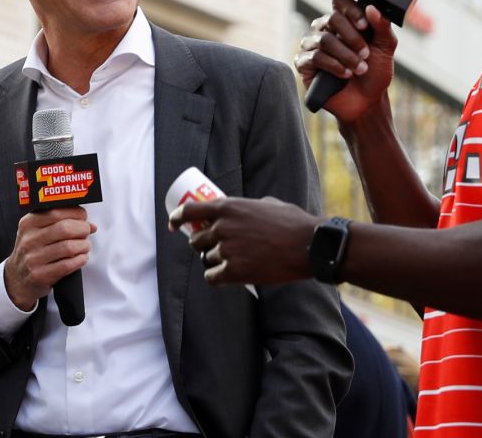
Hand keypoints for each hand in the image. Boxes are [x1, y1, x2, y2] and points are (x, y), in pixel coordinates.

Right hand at [4, 207, 95, 310]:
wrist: (17, 278)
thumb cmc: (32, 251)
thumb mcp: (36, 231)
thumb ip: (59, 222)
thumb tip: (89, 223)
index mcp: (28, 224)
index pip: (56, 212)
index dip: (76, 213)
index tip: (83, 216)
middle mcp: (29, 240)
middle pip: (65, 228)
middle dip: (82, 229)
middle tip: (86, 231)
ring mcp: (33, 259)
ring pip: (69, 247)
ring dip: (83, 245)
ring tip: (84, 246)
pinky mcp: (40, 275)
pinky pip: (68, 265)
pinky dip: (80, 260)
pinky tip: (81, 258)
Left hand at [168, 198, 319, 284]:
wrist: (308, 245)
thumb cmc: (292, 222)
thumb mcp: (266, 204)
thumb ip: (246, 208)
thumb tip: (238, 214)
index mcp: (228, 207)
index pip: (189, 211)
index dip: (177, 218)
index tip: (173, 225)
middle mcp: (222, 227)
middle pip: (196, 240)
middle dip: (203, 244)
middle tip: (216, 248)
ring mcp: (226, 250)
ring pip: (206, 259)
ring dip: (214, 261)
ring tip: (234, 261)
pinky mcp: (234, 272)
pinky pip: (212, 277)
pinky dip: (217, 277)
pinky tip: (227, 276)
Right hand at [294, 0, 396, 122]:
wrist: (367, 101)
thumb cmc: (375, 72)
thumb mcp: (386, 48)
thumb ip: (383, 26)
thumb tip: (371, 8)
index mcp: (344, 20)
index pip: (339, 0)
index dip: (350, 9)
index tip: (365, 26)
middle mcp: (325, 29)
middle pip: (331, 19)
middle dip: (352, 38)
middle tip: (366, 54)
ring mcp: (312, 46)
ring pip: (324, 40)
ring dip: (346, 55)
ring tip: (360, 69)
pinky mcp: (304, 64)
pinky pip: (314, 57)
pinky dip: (334, 66)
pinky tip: (346, 74)